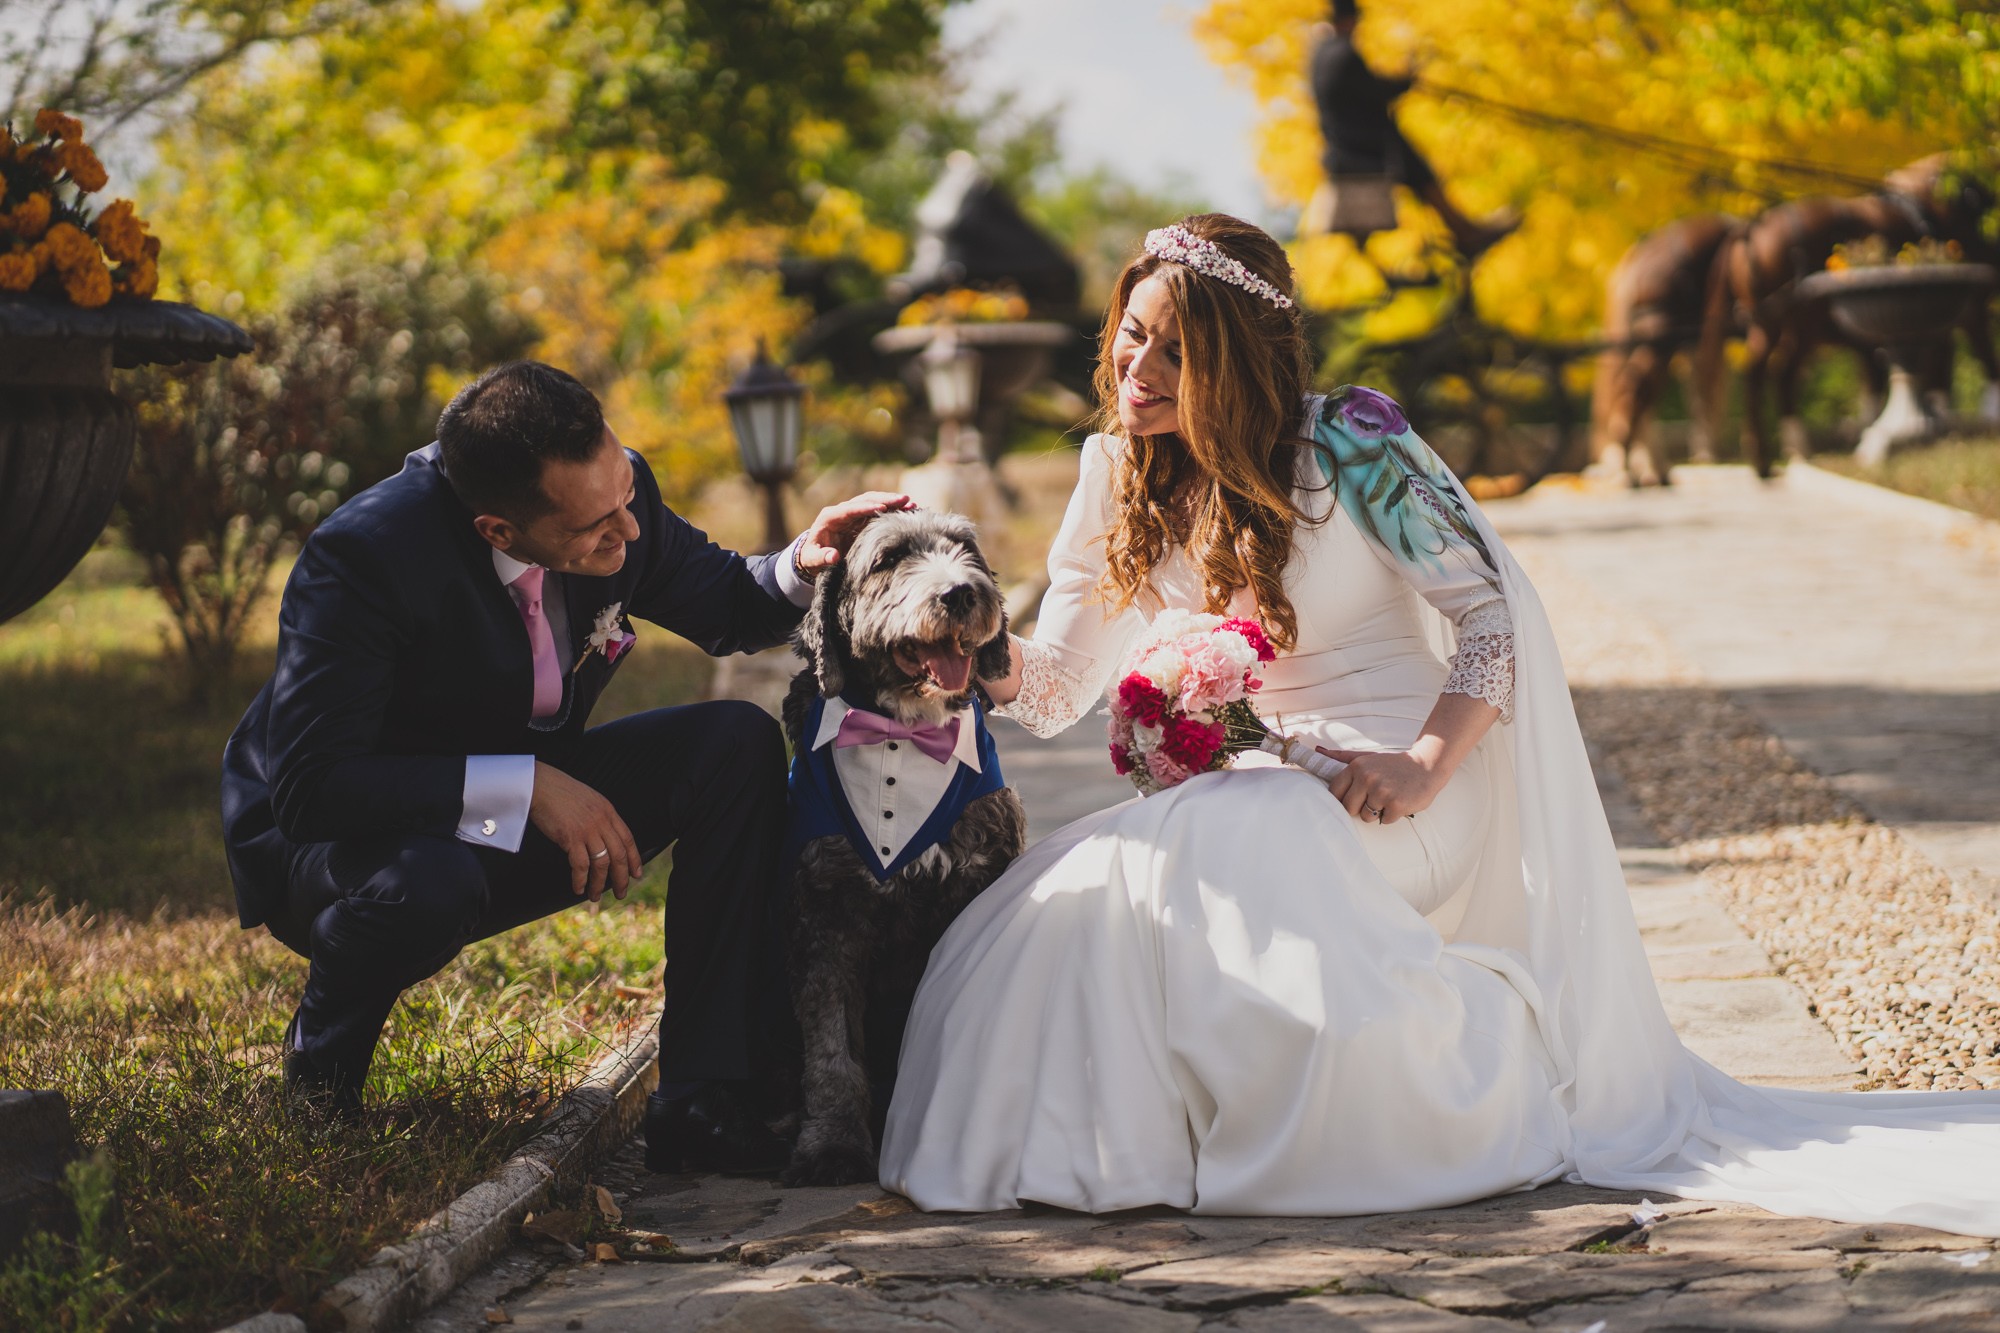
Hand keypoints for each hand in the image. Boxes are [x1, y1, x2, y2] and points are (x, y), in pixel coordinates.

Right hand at [529, 761, 643, 900]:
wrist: (540, 785)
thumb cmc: (560, 793)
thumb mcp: (589, 800)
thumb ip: (599, 817)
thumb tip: (603, 837)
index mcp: (608, 812)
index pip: (628, 839)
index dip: (634, 859)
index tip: (636, 874)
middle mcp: (602, 821)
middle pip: (619, 855)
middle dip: (621, 878)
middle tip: (621, 893)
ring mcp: (588, 830)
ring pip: (602, 864)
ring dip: (599, 884)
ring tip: (595, 896)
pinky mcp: (571, 837)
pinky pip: (581, 865)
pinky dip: (580, 879)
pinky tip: (578, 888)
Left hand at [796, 492, 914, 574]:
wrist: (815, 556)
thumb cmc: (813, 557)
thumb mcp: (813, 560)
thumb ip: (822, 558)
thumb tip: (833, 556)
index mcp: (829, 517)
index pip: (849, 509)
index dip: (865, 508)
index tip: (881, 508)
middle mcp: (843, 512)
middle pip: (865, 500)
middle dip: (885, 499)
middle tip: (904, 500)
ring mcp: (854, 514)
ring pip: (874, 503)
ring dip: (892, 502)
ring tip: (911, 504)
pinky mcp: (863, 520)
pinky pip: (879, 512)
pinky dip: (892, 511)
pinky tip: (908, 512)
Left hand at [1317, 745, 1446, 823]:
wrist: (1427, 766)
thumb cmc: (1393, 765)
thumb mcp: (1368, 757)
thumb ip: (1342, 757)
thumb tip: (1318, 751)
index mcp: (1357, 767)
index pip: (1335, 793)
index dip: (1342, 799)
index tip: (1353, 798)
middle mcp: (1367, 778)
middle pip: (1348, 808)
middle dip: (1360, 807)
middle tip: (1374, 797)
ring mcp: (1381, 792)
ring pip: (1366, 816)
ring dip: (1376, 812)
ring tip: (1388, 797)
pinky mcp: (1396, 804)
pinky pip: (1384, 821)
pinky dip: (1391, 815)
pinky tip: (1399, 801)